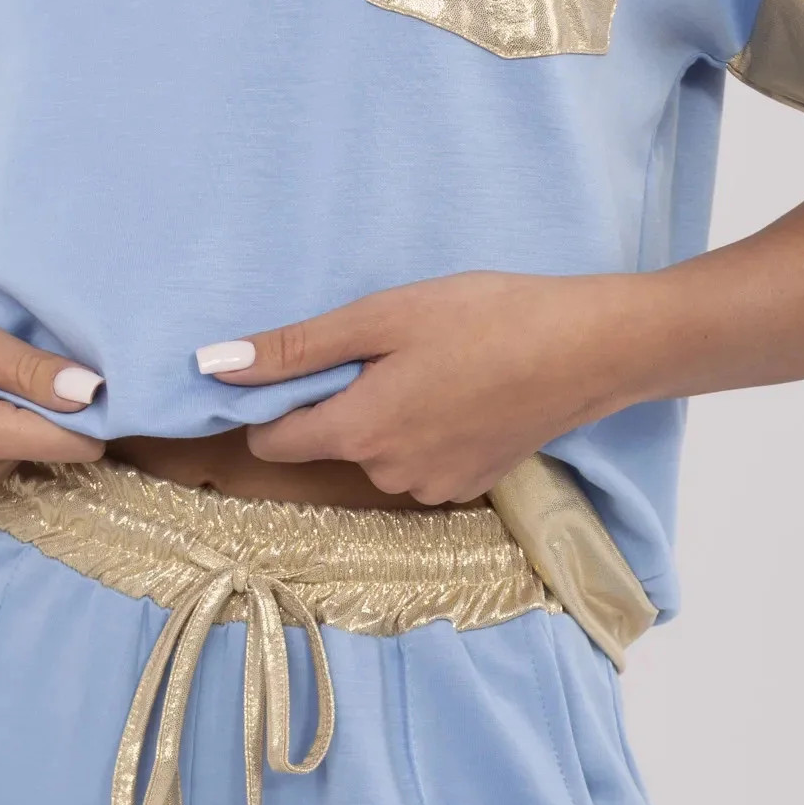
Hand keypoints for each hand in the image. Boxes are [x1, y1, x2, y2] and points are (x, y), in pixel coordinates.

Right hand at [0, 305, 106, 509]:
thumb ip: (28, 368)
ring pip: (33, 459)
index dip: (90, 412)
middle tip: (9, 373)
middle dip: (48, 413)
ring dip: (21, 424)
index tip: (84, 383)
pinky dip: (2, 440)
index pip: (76, 444)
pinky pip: (8, 468)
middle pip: (55, 450)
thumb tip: (93, 393)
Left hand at [199, 272, 627, 505]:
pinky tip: (466, 394)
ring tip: (439, 367)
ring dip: (390, 416)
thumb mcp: (383, 316)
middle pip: (330, 443)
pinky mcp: (470, 488)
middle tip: (395, 350)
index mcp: (357, 432)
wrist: (589, 349)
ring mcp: (432, 488)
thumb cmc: (486, 318)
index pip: (271, 442)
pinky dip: (429, 432)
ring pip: (378, 453)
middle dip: (343, 401)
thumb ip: (295, 348)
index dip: (274, 403)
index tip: (303, 366)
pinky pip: (421, 463)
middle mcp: (387, 475)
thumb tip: (213, 367)